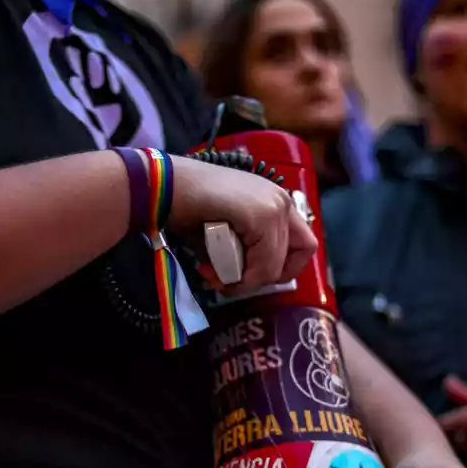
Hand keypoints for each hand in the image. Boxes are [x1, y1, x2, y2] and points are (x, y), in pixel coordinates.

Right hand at [169, 156, 316, 293]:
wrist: (164, 186)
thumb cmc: (187, 206)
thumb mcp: (226, 233)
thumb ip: (245, 253)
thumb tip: (244, 281)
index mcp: (275, 201)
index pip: (302, 244)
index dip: (280, 267)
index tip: (249, 274)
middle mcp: (281, 200)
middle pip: (300, 254)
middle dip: (265, 277)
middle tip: (230, 280)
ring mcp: (274, 206)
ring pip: (275, 266)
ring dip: (244, 281)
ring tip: (213, 276)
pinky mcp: (261, 215)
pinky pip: (262, 264)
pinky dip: (240, 277)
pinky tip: (214, 271)